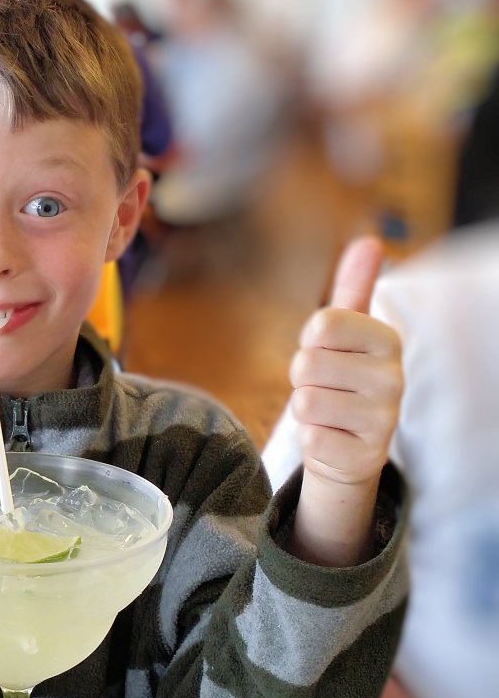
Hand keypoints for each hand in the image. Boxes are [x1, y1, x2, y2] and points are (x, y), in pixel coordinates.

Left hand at [287, 237, 402, 564]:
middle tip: (324, 388)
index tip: (326, 354)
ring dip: (304, 410)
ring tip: (328, 412)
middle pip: (306, 363)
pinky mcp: (365, 456)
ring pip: (304, 401)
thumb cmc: (339, 381)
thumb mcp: (345, 335)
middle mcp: (394, 378)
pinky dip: (310, 438)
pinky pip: (309, 436)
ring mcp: (384, 420)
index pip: (322, 323)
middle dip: (302, 378)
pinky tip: (332, 438)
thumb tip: (369, 241)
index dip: (309, 342)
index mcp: (387, 340)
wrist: (346, 447)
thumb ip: (352, 289)